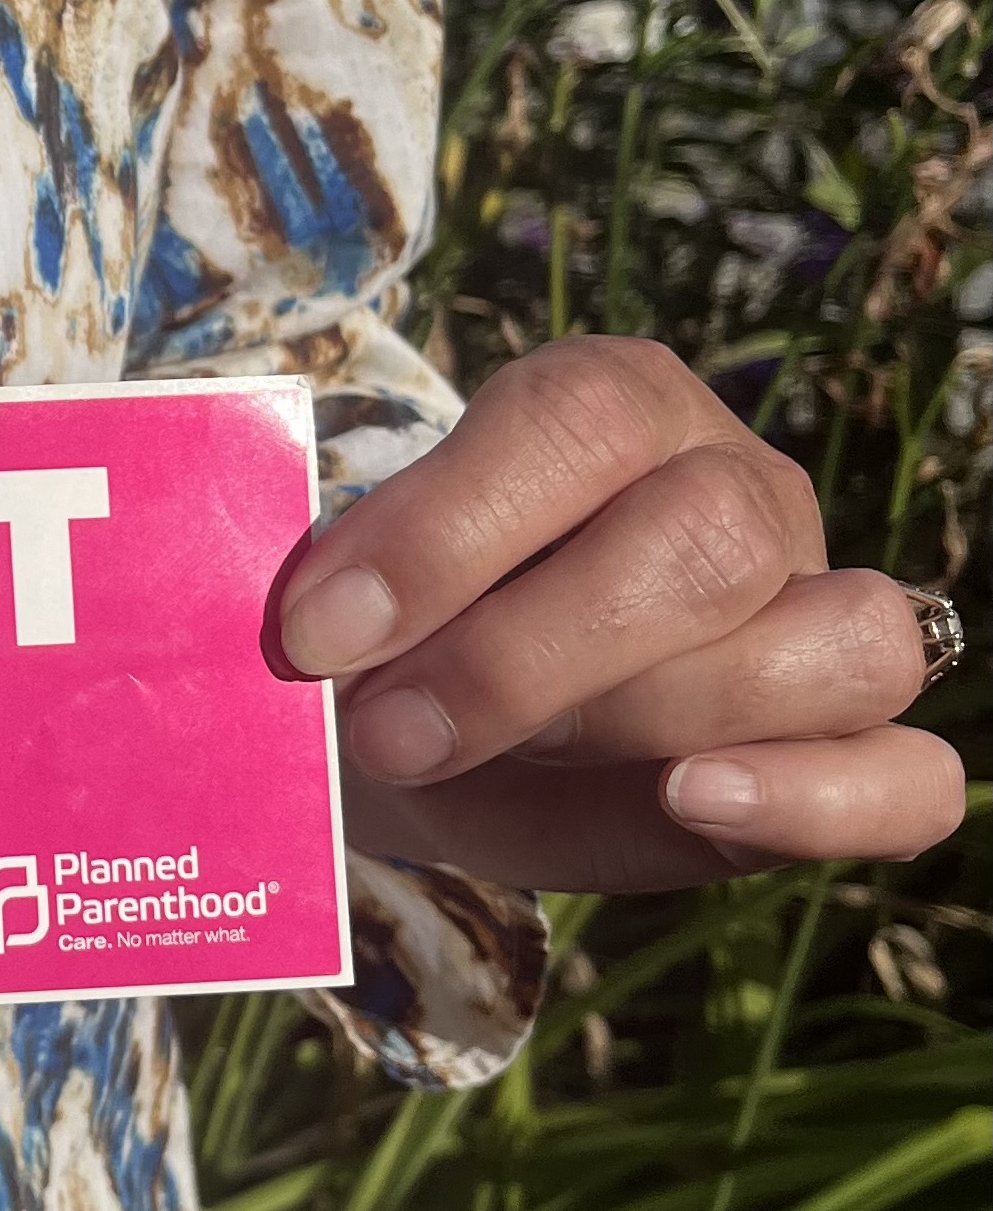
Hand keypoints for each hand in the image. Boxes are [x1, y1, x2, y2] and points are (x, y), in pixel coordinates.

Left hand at [282, 336, 964, 893]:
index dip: (445, 532)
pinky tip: (695, 800)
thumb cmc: (376, 645)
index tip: (314, 635)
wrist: (409, 748)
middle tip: (386, 730)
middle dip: (525, 656)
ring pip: (840, 642)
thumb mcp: (342, 603)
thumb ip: (340, 594)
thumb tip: (302, 635)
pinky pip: (907, 778)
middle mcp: (736, 491)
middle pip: (709, 538)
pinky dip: (819, 800)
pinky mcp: (839, 754)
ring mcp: (812, 616)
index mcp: (612, 410)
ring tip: (504, 762)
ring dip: (656, 717)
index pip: (578, 422)